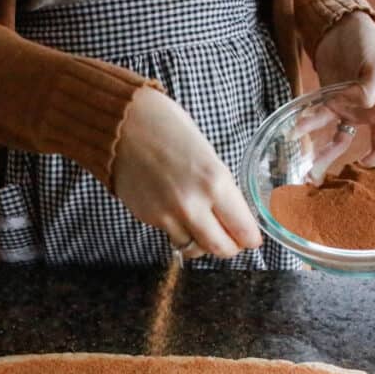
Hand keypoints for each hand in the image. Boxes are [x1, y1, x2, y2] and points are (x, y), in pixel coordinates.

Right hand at [112, 87, 261, 258]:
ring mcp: (169, 216)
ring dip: (204, 243)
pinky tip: (182, 217)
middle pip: (222, 249)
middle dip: (231, 247)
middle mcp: (193, 205)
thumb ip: (220, 186)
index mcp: (215, 182)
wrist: (122, 124)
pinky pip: (174, 237)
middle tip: (233, 239)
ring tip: (205, 229)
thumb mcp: (208, 153)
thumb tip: (232, 212)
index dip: (251, 238)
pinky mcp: (149, 219)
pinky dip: (182, 234)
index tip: (252, 237)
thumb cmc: (167, 127)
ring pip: (196, 249)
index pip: (244, 230)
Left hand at [311, 12, 374, 177]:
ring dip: (329, 157)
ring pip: (344, 142)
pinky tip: (295, 133)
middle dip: (369, 164)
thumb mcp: (374, 60)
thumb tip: (366, 102)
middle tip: (354, 177)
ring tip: (313, 174)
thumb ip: (372, 82)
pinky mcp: (331, 105)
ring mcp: (352, 111)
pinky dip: (308, 128)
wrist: (340, 29)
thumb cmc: (365, 41)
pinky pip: (320, 123)